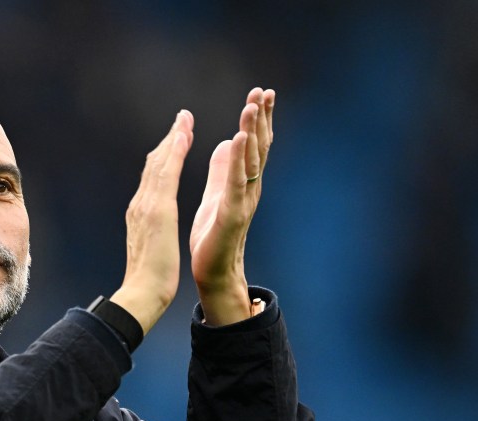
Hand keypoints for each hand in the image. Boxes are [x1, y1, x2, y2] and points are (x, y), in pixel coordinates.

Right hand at [110, 110, 193, 334]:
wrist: (142, 292)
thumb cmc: (150, 279)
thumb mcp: (152, 248)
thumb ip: (151, 233)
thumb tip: (153, 229)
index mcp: (141, 213)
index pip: (154, 178)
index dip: (165, 156)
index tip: (176, 139)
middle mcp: (140, 204)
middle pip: (154, 164)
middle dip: (169, 140)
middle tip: (182, 118)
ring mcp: (146, 205)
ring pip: (159, 163)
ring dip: (173, 138)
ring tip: (185, 119)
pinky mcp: (157, 209)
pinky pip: (167, 173)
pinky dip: (175, 152)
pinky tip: (184, 136)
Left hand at [189, 88, 273, 325]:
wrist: (212, 272)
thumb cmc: (213, 236)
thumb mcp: (218, 194)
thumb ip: (222, 170)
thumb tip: (225, 143)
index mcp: (243, 183)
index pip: (254, 145)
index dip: (259, 120)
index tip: (261, 93)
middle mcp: (249, 189)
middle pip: (258, 148)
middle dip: (261, 119)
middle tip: (264, 91)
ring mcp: (243, 201)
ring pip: (250, 161)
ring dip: (252, 132)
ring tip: (252, 107)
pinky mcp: (231, 215)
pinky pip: (236, 183)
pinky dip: (237, 160)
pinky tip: (238, 140)